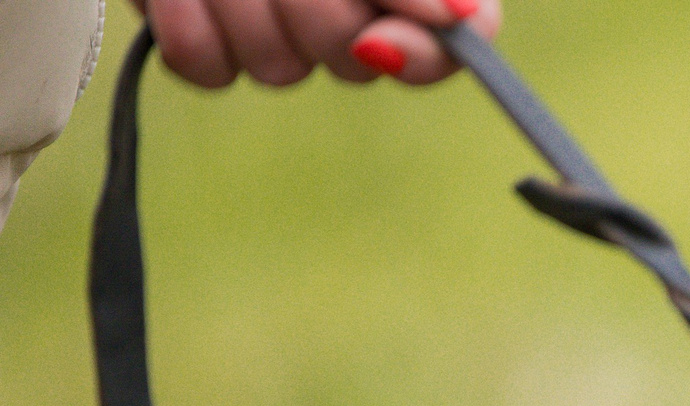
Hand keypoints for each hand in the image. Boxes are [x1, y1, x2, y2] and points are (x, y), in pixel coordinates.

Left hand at [134, 0, 503, 88]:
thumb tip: (462, 17)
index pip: (452, 47)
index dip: (422, 55)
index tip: (379, 39)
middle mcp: (349, 14)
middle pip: (350, 57)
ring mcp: (278, 35)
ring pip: (277, 67)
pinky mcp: (210, 46)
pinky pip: (205, 66)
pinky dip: (186, 15)